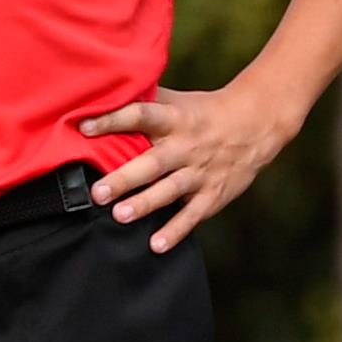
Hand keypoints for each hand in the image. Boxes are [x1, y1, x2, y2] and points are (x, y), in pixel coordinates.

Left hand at [81, 79, 306, 252]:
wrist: (256, 124)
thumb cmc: (204, 112)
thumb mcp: (177, 101)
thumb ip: (144, 102)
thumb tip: (101, 96)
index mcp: (175, 119)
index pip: (141, 115)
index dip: (113, 120)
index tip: (85, 127)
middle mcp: (186, 146)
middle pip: (153, 162)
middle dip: (125, 178)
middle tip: (98, 192)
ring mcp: (201, 172)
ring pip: (170, 190)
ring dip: (145, 204)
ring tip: (120, 216)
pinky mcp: (213, 193)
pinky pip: (193, 215)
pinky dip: (176, 231)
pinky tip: (156, 245)